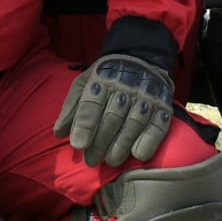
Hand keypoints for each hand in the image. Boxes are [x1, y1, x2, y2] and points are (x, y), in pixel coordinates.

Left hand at [54, 53, 173, 166]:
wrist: (141, 58)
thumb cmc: (105, 76)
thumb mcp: (83, 83)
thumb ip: (71, 108)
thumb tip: (59, 133)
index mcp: (101, 80)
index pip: (91, 104)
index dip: (85, 125)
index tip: (78, 145)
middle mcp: (124, 87)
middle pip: (111, 118)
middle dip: (100, 142)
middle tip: (91, 161)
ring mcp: (145, 97)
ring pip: (132, 124)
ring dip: (121, 146)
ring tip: (110, 161)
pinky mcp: (163, 107)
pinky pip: (157, 126)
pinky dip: (148, 141)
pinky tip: (138, 155)